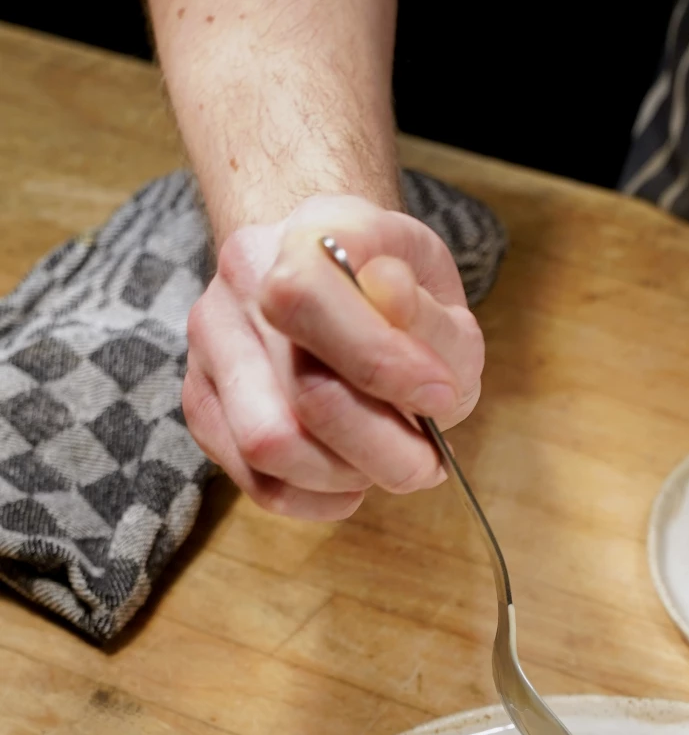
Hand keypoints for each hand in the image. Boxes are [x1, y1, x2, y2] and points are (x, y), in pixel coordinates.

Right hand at [183, 194, 484, 518]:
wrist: (330, 273)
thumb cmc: (392, 288)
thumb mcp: (436, 286)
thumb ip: (430, 309)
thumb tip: (395, 301)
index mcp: (303, 235)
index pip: (309, 299)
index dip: (381, 363)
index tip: (439, 396)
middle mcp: (242, 282)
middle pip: (301, 395)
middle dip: (385, 448)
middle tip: (425, 459)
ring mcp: (211, 344)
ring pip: (268, 447)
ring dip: (347, 475)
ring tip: (386, 461)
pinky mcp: (202, 403)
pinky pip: (256, 481)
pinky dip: (316, 499)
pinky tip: (350, 481)